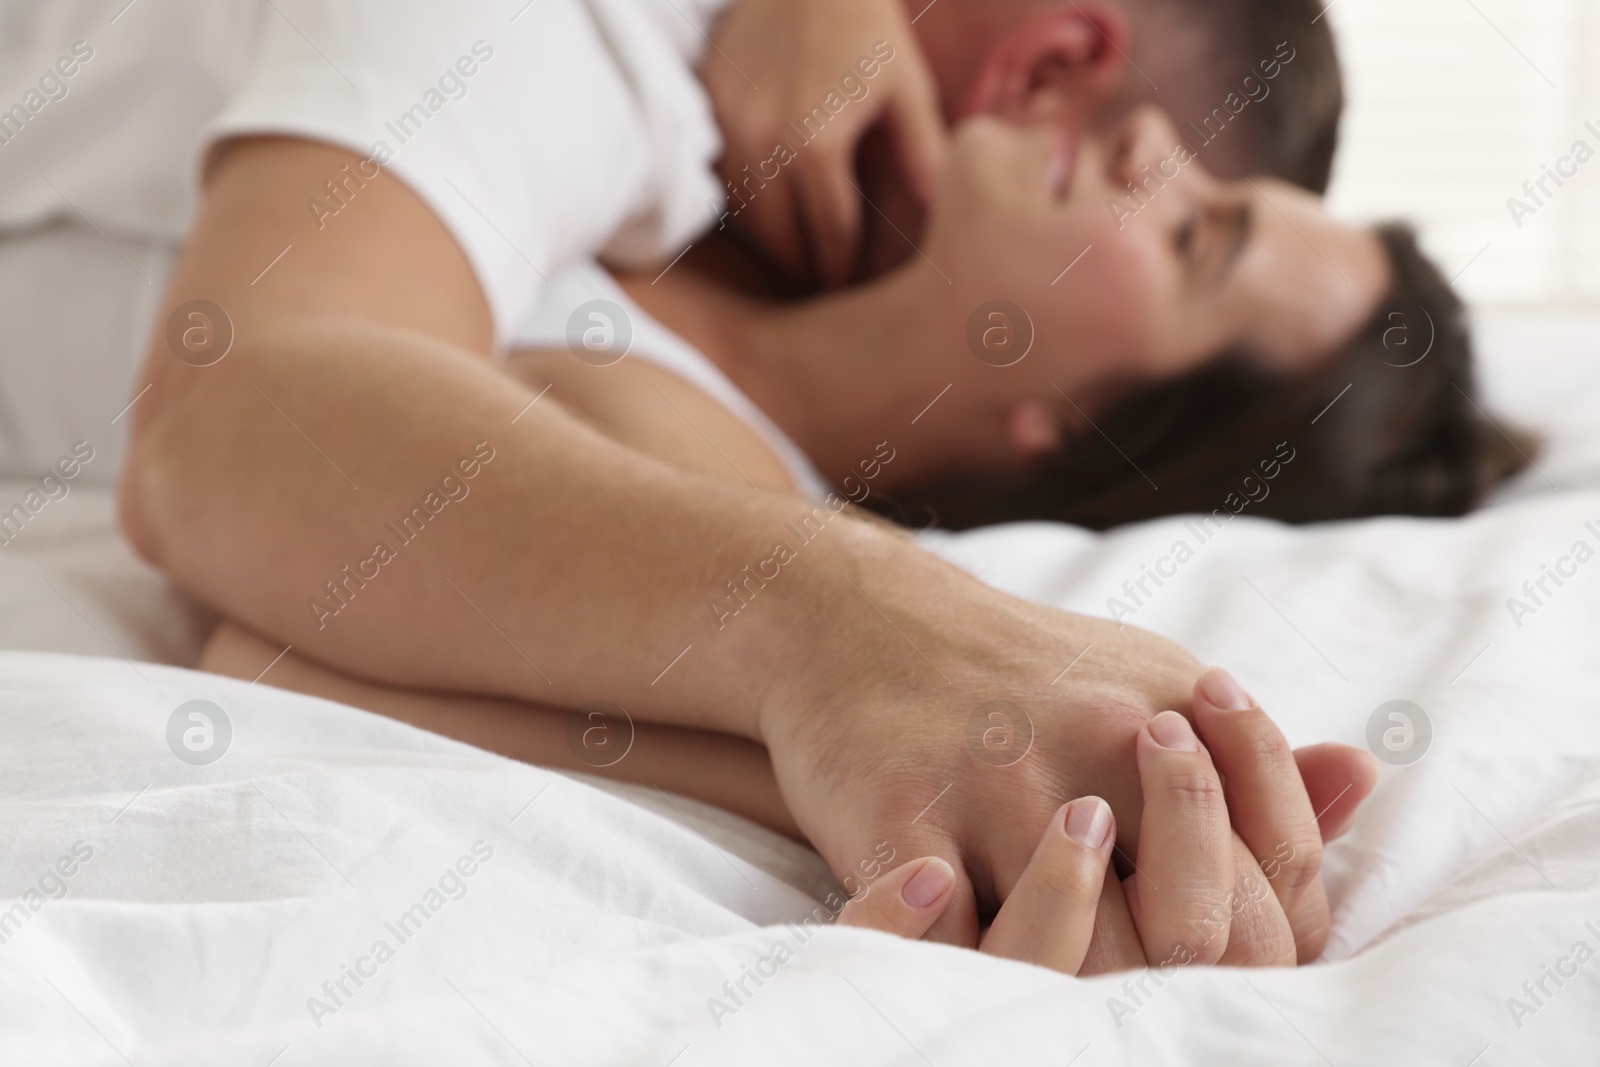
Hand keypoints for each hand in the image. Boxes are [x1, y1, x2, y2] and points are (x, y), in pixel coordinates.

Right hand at [703, 0, 947, 284]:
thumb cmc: (866, 25)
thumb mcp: (907, 89)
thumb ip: (922, 157)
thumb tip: (943, 218)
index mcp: (816, 145)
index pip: (831, 236)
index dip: (845, 271)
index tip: (854, 292)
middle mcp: (763, 143)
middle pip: (780, 240)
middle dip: (805, 269)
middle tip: (825, 288)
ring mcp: (726, 127)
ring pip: (746, 215)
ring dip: (772, 241)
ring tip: (798, 255)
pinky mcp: (705, 107)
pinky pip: (723, 177)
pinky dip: (748, 201)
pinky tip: (771, 209)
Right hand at [840, 693, 1374, 973]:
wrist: (860, 614)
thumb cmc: (1018, 667)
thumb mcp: (1147, 678)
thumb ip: (1249, 751)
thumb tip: (1363, 778)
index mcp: (1173, 717)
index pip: (1273, 875)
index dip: (1260, 943)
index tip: (1207, 943)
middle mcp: (1094, 745)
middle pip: (1190, 928)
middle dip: (1175, 975)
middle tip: (1135, 972)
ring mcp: (995, 782)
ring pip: (1078, 948)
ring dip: (1080, 973)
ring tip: (1063, 959)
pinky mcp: (902, 810)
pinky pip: (944, 930)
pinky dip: (961, 955)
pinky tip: (969, 935)